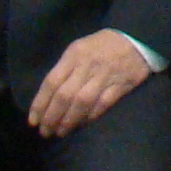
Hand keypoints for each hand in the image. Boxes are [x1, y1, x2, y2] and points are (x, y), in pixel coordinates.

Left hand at [29, 30, 153, 137]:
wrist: (137, 38)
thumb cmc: (102, 46)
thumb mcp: (79, 49)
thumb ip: (65, 69)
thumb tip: (49, 97)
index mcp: (73, 55)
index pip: (51, 82)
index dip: (40, 103)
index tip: (33, 120)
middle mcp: (86, 66)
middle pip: (65, 95)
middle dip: (52, 116)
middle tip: (45, 131)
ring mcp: (104, 76)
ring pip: (82, 102)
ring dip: (69, 120)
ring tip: (61, 132)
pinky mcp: (121, 85)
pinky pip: (102, 104)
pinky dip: (90, 116)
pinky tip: (82, 125)